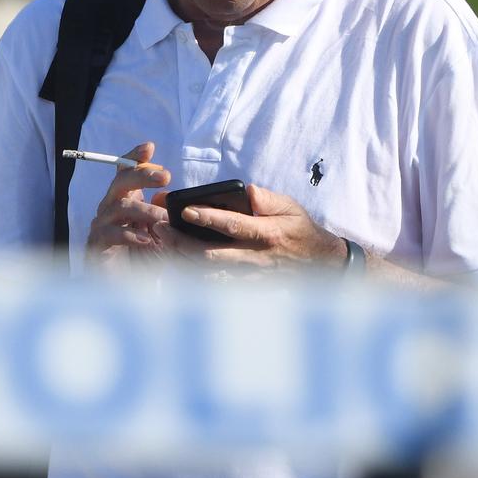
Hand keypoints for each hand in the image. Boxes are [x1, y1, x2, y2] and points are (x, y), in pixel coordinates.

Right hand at [83, 141, 170, 272]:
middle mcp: (111, 208)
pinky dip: (131, 235)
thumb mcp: (159, 233)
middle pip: (121, 182)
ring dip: (145, 211)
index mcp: (126, 200)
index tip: (149, 147)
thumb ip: (163, 213)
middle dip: (143, 175)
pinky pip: (112, 233)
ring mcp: (102, 225)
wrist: (125, 290)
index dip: (135, 157)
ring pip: (120, 207)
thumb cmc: (143, 258)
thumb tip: (169, 196)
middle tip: (166, 176)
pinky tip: (148, 241)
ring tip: (165, 220)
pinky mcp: (98, 245)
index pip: (126, 171)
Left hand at [151, 183, 343, 272]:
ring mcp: (248, 275)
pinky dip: (191, 274)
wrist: (318, 264)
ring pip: (207, 272)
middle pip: (211, 254)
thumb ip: (268, 199)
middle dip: (182, 242)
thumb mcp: (290, 207)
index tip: (186, 210)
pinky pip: (213, 284)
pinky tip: (175, 261)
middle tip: (159, 228)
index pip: (234, 225)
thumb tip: (248, 191)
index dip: (209, 218)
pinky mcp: (244, 286)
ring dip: (182, 259)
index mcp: (266, 233)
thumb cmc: (299, 230)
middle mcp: (255, 257)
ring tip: (161, 243)